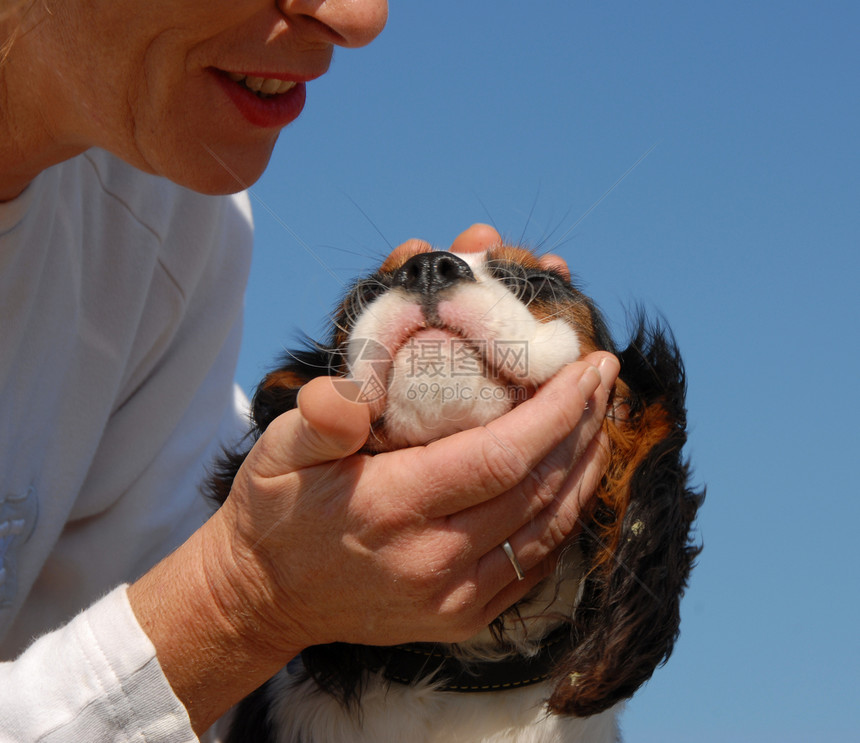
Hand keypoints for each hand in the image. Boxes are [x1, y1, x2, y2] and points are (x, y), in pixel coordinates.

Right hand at [215, 224, 617, 647]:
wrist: (266, 595)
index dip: (556, 410)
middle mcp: (433, 561)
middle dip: (582, 427)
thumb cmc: (278, 510)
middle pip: (538, 489)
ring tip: (602, 420)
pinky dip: (565, 519)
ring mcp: (453, 599)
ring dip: (585, 471)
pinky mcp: (463, 618)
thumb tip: (356, 390)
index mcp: (393, 507)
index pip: (501, 456)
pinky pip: (535, 567)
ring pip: (547, 530)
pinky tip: (576, 480)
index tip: (587, 366)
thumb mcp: (277, 450)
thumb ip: (319, 417)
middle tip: (604, 379)